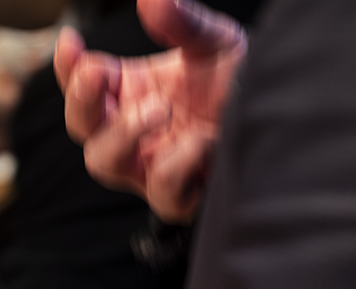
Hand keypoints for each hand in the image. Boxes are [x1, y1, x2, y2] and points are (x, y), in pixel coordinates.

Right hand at [54, 0, 246, 221]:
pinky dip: (176, 165)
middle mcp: (133, 134)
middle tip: (99, 72)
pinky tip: (201, 139)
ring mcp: (151, 168)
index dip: (69, 67)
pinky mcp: (182, 197)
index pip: (83, 84)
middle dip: (82, 100)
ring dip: (123, 133)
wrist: (286, 122)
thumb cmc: (239, 87)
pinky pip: (163, 192)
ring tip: (160, 107)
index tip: (72, 42)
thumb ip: (182, 23)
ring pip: (106, 163)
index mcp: (130, 95)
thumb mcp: (214, 43)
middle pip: (83, 127)